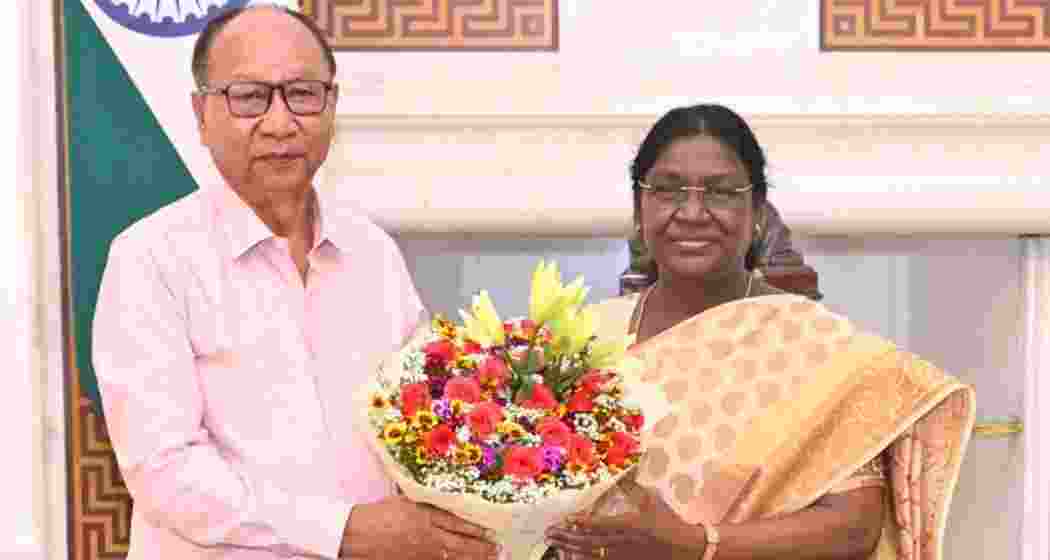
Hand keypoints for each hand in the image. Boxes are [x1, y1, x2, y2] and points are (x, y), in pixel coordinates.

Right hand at [341, 495, 499, 559]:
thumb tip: (449, 504)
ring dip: (473, 558)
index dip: (477, 529)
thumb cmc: (378, 514)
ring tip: (488, 558)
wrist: (354, 534)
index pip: (458, 524)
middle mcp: (426, 537)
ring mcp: (421, 554)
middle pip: (461, 544)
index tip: (491, 531)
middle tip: (496, 549)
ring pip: (453, 558)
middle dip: (481, 548)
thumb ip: (427, 504)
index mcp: (424, 517)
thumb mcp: (404, 502)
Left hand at [544, 478, 702, 559]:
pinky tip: (572, 554)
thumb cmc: (669, 522)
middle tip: (550, 532)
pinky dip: (584, 558)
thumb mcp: (653, 502)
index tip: (567, 519)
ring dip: (571, 548)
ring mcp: (624, 556)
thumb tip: (623, 474)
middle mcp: (624, 543)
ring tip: (555, 542)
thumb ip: (634, 489)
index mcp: (631, 525)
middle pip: (589, 542)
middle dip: (567, 537)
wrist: (686, 548)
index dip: (582, 522)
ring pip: (591, 554)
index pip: (600, 524)